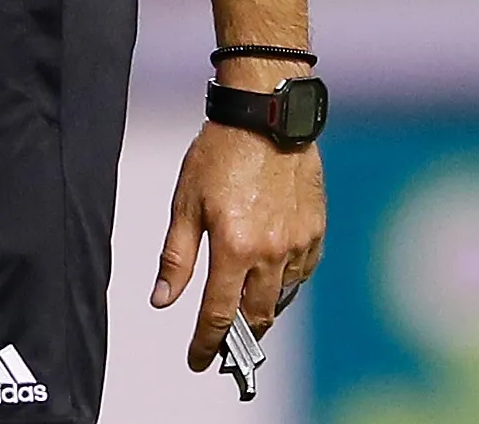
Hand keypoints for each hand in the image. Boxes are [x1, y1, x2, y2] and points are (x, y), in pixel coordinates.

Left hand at [152, 117, 326, 371]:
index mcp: (234, 248)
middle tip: (223, 346)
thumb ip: (175, 258)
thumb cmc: (219, 153)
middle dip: (238, 337)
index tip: (197, 361)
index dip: (205, 344)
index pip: (218, 315)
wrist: (266, 117)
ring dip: (262, 309)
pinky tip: (270, 278)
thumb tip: (162, 300)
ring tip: (244, 311)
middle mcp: (271, 253)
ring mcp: (298, 244)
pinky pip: (301, 273)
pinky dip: (285, 282)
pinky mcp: (316, 232)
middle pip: (256, 316)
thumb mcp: (185, 203)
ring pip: (281, 297)